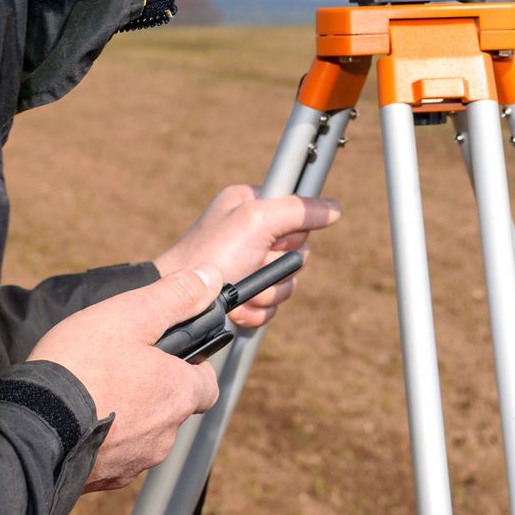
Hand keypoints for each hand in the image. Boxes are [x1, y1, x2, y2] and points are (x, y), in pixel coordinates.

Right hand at [30, 265, 224, 490]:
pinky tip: (74, 420)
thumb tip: (211, 277)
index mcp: (178, 396)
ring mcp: (131, 463)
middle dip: (154, 389)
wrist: (29, 428)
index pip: (207, 384)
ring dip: (126, 415)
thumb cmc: (81, 366)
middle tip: (119, 365)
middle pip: (172, 409)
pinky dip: (100, 438)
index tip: (166, 353)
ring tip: (91, 390)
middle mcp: (163, 436)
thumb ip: (175, 296)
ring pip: (141, 434)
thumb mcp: (131, 314)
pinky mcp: (101, 479)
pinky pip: (110, 455)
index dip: (191, 366)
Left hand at [153, 185, 341, 328]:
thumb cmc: (210, 255)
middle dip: (278, 266)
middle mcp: (251, 232)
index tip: (278, 239)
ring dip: (267, 292)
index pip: (297, 209)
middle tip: (253, 263)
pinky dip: (258, 310)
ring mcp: (249, 265)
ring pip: (288, 282)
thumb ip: (298, 210)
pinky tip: (238, 307)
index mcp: (250, 204)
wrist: (180, 305)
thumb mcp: (256, 220)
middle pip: (298, 249)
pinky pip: (273, 305)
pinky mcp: (246, 294)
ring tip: (241, 289)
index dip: (291, 230)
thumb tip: (334, 208)